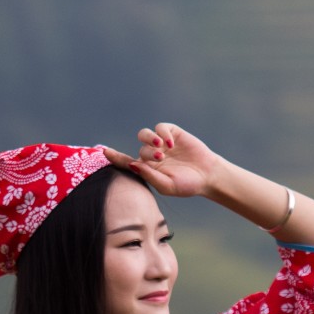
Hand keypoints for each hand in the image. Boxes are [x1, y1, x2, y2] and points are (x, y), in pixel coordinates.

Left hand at [103, 123, 223, 199]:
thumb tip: (131, 164)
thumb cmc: (186, 185)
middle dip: (148, 152)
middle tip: (160, 158)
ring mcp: (162, 143)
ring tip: (161, 148)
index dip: (115, 157)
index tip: (105, 152)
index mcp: (147, 169)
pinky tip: (171, 143)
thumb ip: (149, 176)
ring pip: (145, 135)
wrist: (208, 175)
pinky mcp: (172, 133)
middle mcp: (151, 155)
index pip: (126, 161)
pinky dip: (163, 133)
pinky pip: (161, 128)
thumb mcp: (167, 186)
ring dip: (150, 139)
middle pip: (140, 148)